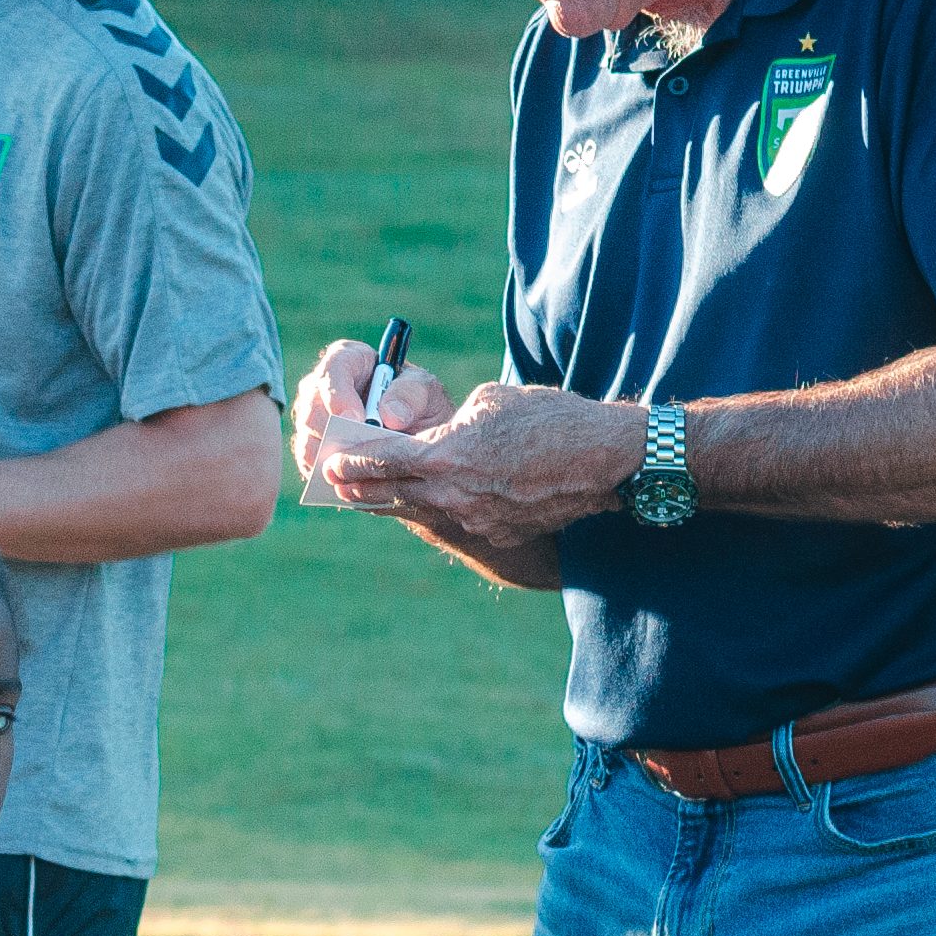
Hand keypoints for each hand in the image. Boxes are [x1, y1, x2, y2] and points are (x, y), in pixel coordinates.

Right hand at [290, 340, 450, 478]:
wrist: (416, 435)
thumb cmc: (418, 404)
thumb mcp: (426, 392)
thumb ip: (412, 395)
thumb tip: (387, 416)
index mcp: (350, 360)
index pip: (333, 368)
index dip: (338, 394)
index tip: (353, 419)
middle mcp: (322, 387)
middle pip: (312, 407)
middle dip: (330, 432)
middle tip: (352, 453)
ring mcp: (313, 418)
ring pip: (306, 438)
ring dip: (326, 457)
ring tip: (351, 473)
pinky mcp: (313, 446)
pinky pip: (309, 462)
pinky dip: (325, 475)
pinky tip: (346, 483)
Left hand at [317, 382, 640, 546]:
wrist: (605, 459)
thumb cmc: (549, 417)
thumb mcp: (489, 403)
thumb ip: (448, 424)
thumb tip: (429, 438)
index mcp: (447, 456)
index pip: (380, 461)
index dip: (350, 460)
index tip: (330, 460)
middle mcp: (453, 496)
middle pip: (387, 494)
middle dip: (359, 485)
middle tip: (335, 480)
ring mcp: (474, 521)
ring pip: (417, 511)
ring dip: (391, 499)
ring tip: (368, 491)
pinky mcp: (494, 533)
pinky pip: (453, 519)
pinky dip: (435, 507)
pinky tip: (428, 497)